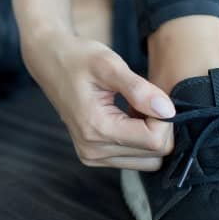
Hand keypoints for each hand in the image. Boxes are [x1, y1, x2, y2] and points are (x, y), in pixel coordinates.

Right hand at [22, 29, 174, 170]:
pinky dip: (140, 139)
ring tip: (137, 107)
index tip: (156, 96)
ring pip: (148, 161)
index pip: (153, 141)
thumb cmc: (78, 58)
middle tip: (148, 100)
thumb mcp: (109, 64)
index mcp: (96, 128)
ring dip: (151, 135)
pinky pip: (135, 159)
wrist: (50, 63)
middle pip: (154, 155)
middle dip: (160, 128)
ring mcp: (92, 156)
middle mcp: (93, 150)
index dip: (166, 119)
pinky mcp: (95, 156)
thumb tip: (168, 111)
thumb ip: (139, 89)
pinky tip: (130, 116)